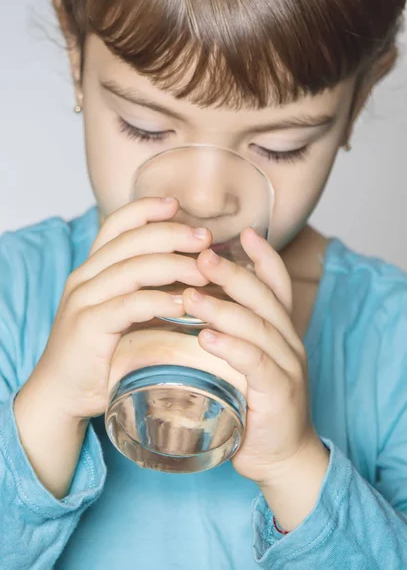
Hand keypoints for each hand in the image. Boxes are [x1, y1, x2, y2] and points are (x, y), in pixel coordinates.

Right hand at [30, 197, 211, 419]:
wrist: (61, 392)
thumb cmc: (100, 352)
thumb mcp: (121, 312)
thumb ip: (145, 290)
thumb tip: (193, 274)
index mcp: (93, 269)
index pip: (116, 225)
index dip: (145, 209)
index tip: (176, 204)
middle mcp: (84, 277)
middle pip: (130, 241)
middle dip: (171, 233)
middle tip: (205, 237)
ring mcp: (83, 300)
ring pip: (132, 268)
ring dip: (174, 265)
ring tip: (204, 269)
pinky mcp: (87, 326)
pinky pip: (128, 304)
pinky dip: (159, 300)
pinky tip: (184, 303)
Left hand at [182, 227, 328, 529]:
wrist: (278, 456)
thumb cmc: (251, 403)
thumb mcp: (243, 361)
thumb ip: (227, 332)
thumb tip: (188, 303)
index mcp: (279, 330)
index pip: (276, 284)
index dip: (262, 257)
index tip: (242, 232)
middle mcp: (288, 342)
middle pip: (264, 297)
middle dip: (232, 273)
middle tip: (200, 256)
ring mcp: (288, 367)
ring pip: (258, 326)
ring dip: (223, 308)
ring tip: (190, 296)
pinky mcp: (279, 394)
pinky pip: (257, 364)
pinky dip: (233, 348)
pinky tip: (208, 339)